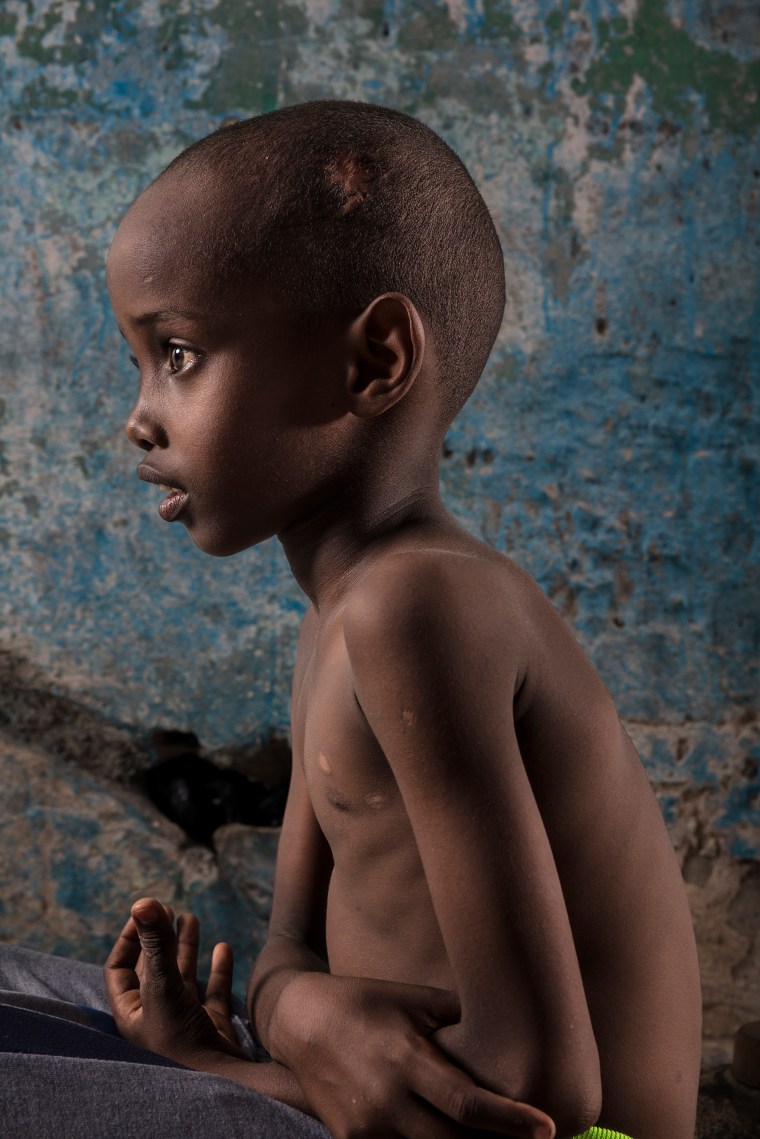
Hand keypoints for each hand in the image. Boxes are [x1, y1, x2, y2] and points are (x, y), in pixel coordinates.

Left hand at [104, 898, 247, 1064]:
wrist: (220, 1085)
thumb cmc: (180, 1042)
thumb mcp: (164, 988)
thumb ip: (156, 944)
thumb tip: (142, 901)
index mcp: (132, 1013)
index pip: (120, 968)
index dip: (130, 938)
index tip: (146, 912)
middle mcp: (155, 1017)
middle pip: (153, 968)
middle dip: (160, 938)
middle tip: (170, 909)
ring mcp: (184, 1023)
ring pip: (183, 978)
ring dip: (186, 948)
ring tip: (191, 918)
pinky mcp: (211, 1028)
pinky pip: (213, 993)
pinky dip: (218, 969)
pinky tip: (223, 948)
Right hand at [268, 972, 554, 1138]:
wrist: (301, 1021)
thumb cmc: (367, 1002)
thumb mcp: (413, 1000)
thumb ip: (459, 1017)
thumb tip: (510, 1022)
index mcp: (407, 1059)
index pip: (467, 1104)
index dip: (511, 1122)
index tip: (549, 1129)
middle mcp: (387, 1100)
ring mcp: (366, 1127)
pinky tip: (445, 1137)